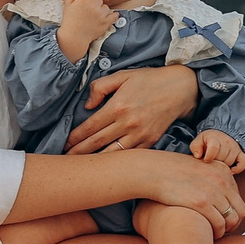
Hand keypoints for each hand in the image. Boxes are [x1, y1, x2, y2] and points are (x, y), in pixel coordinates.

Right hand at [57, 0, 116, 62]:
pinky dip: (113, 15)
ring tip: (95, 16)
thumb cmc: (69, 22)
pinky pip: (114, 15)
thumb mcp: (67, 7)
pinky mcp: (106, 22)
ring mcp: (101, 14)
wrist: (74, 38)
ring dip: (101, 10)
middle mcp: (93, 5)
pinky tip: (111, 15)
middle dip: (94, 2)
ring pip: (105, 6)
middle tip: (89, 8)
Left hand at [66, 64, 199, 153]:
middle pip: (97, 143)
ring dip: (95, 161)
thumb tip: (87, 106)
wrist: (180, 89)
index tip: (64, 144)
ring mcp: (140, 134)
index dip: (74, 138)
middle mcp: (128, 123)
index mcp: (118, 106)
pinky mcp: (150, 141)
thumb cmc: (149, 80)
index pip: (90, 127)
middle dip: (79, 153)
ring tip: (82, 167)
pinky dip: (116, 161)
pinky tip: (106, 165)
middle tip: (65, 160)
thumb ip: (100, 87)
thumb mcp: (123, 75)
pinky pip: (129, 155)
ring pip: (112, 153)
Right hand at [139, 149, 244, 237]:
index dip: (232, 212)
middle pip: (240, 210)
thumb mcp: (198, 168)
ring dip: (226, 230)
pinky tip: (208, 234)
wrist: (154, 171)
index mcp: (223, 170)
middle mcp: (222, 180)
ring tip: (215, 234)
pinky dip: (217, 232)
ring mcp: (213, 191)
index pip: (238, 198)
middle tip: (223, 231)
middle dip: (234, 224)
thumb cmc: (171, 172)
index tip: (223, 220)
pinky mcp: (202, 203)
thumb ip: (211, 178)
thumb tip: (217, 194)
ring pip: (231, 219)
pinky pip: (219, 224)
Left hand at [189, 129, 244, 173]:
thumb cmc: (207, 141)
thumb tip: (198, 156)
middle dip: (214, 162)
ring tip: (217, 162)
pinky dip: (237, 169)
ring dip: (223, 166)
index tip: (205, 160)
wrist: (220, 134)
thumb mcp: (198, 141)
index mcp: (215, 138)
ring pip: (229, 163)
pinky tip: (230, 171)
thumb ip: (195, 147)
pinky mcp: (241, 154)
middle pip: (221, 158)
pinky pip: (243, 164)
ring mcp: (235, 148)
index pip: (214, 148)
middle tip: (210, 161)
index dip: (209, 157)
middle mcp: (227, 142)